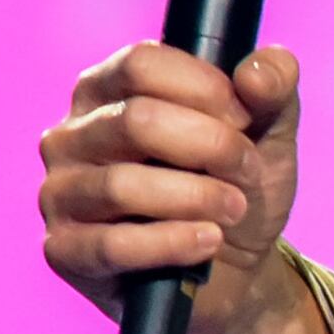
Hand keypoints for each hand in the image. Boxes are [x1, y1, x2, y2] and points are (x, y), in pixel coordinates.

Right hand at [37, 42, 333, 333]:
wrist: (238, 269)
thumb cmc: (237, 186)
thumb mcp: (269, 133)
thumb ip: (273, 89)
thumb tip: (259, 69)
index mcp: (107, 90)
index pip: (140, 64)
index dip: (206, 90)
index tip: (246, 118)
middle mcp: (70, 136)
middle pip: (134, 120)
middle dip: (211, 146)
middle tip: (247, 169)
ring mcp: (59, 194)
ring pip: (121, 185)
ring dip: (197, 197)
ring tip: (234, 209)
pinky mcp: (64, 251)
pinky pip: (112, 245)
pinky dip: (173, 243)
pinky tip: (208, 242)